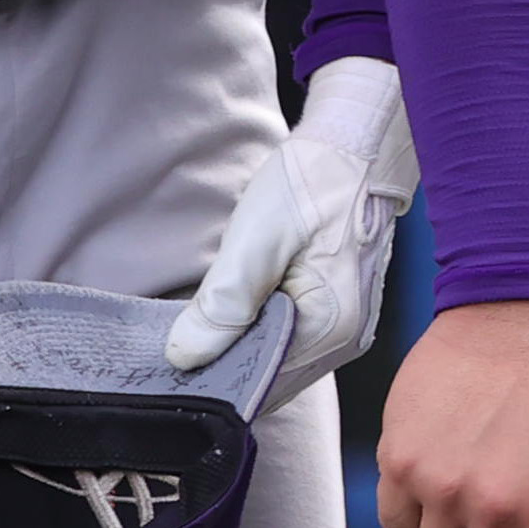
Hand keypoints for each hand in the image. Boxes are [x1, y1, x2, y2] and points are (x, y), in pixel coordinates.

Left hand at [165, 56, 420, 397]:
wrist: (360, 146)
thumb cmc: (315, 183)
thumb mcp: (259, 238)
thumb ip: (224, 304)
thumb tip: (185, 357)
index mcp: (331, 327)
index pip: (258, 380)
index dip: (212, 378)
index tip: (168, 368)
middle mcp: (346, 338)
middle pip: (270, 376)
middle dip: (223, 366)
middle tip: (173, 350)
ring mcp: (347, 326)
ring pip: (278, 360)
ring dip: (240, 351)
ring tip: (196, 333)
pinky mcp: (340, 310)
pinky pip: (291, 341)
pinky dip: (259, 336)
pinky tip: (231, 319)